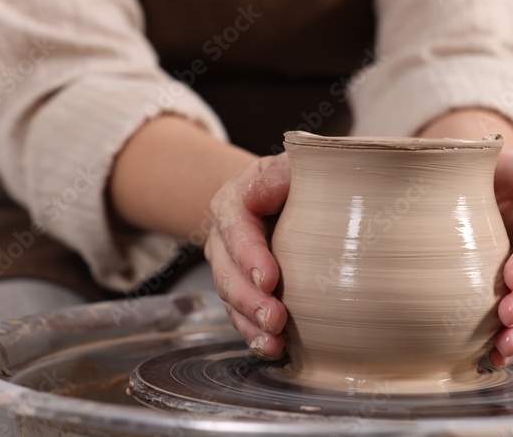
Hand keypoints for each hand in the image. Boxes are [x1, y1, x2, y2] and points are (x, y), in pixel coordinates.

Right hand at [204, 154, 290, 358]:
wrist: (278, 194)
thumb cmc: (289, 180)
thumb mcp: (285, 165)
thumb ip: (277, 175)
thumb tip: (262, 194)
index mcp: (233, 202)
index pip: (236, 230)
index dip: (249, 256)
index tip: (270, 279)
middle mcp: (223, 238)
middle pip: (227, 272)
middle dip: (248, 299)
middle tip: (275, 318)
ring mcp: (229, 267)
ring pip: (230, 299)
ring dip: (251, 324)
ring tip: (274, 341)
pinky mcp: (241, 290)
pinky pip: (240, 316)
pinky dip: (254, 335)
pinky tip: (273, 348)